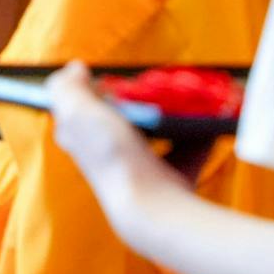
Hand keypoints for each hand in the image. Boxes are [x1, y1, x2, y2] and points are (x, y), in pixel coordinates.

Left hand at [47, 62, 187, 230]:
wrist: (149, 205)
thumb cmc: (111, 155)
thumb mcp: (77, 112)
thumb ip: (67, 88)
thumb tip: (74, 69)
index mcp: (80, 143)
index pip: (75, 115)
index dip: (88, 96)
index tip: (111, 82)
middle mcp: (106, 160)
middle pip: (116, 125)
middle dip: (135, 107)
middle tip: (150, 91)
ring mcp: (139, 174)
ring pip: (154, 141)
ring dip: (170, 122)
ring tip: (181, 104)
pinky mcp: (169, 183)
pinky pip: (186, 155)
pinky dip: (198, 140)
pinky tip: (206, 126)